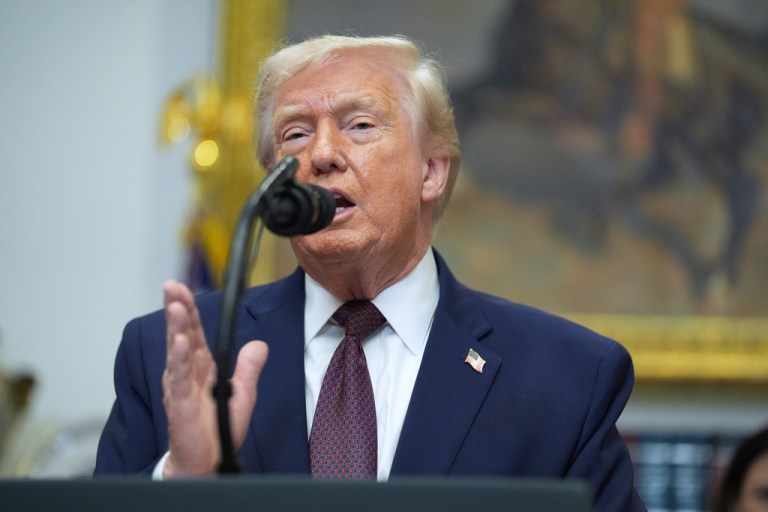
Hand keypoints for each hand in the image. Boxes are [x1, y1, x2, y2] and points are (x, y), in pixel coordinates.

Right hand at [161, 280, 268, 476]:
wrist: (206, 462)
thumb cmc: (218, 430)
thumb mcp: (242, 393)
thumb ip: (248, 367)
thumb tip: (260, 344)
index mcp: (202, 367)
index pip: (194, 332)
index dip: (189, 309)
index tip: (182, 287)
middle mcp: (188, 373)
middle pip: (182, 334)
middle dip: (177, 308)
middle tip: (171, 285)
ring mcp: (181, 387)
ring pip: (178, 351)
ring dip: (176, 327)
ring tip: (174, 305)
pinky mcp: (181, 404)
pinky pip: (179, 378)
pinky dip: (179, 359)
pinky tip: (179, 342)